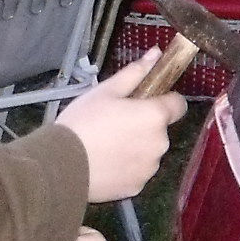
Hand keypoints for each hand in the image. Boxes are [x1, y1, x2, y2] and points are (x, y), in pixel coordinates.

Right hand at [57, 56, 182, 202]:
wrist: (61, 164)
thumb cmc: (83, 121)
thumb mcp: (106, 90)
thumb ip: (136, 72)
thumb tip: (157, 53)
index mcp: (155, 115)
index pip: (178, 104)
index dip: (163, 100)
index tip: (142, 102)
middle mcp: (160, 143)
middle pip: (160, 130)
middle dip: (144, 126)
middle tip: (114, 124)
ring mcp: (150, 168)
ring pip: (149, 152)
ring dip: (136, 148)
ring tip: (106, 147)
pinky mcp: (138, 187)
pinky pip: (137, 172)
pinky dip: (126, 168)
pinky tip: (105, 164)